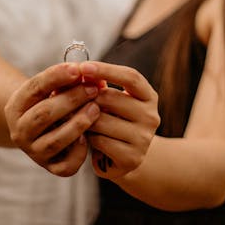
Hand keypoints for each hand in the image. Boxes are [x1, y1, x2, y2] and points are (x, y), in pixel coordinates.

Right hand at [4, 62, 100, 176]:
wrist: (41, 130)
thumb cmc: (50, 102)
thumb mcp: (51, 89)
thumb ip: (68, 81)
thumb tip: (93, 77)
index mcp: (15, 107)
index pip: (34, 88)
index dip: (56, 77)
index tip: (76, 69)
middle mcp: (20, 132)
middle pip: (44, 114)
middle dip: (71, 99)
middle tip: (92, 89)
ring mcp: (34, 152)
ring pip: (55, 141)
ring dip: (78, 123)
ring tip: (95, 109)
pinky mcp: (51, 168)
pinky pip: (66, 165)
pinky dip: (79, 151)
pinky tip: (89, 137)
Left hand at [81, 61, 159, 179]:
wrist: (123, 158)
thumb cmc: (112, 121)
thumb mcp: (109, 100)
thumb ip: (97, 86)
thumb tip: (80, 72)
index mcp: (149, 96)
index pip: (131, 77)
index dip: (106, 70)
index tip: (83, 67)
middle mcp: (151, 116)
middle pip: (111, 97)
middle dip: (87, 97)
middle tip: (73, 101)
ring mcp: (144, 139)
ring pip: (102, 120)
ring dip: (85, 119)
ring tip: (80, 120)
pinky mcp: (132, 158)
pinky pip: (100, 141)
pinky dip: (88, 138)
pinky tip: (87, 138)